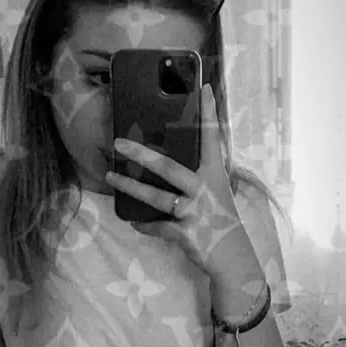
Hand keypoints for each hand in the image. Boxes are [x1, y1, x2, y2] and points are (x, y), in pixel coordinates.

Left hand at [105, 83, 243, 274]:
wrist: (235, 258)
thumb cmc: (223, 222)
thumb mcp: (217, 194)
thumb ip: (200, 177)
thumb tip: (171, 164)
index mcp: (215, 175)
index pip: (213, 139)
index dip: (208, 114)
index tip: (204, 88)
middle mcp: (205, 190)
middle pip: (169, 167)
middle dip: (141, 154)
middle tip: (118, 143)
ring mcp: (194, 212)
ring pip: (156, 197)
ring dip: (130, 187)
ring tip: (110, 177)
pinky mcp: (185, 233)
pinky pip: (156, 226)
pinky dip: (145, 225)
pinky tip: (134, 222)